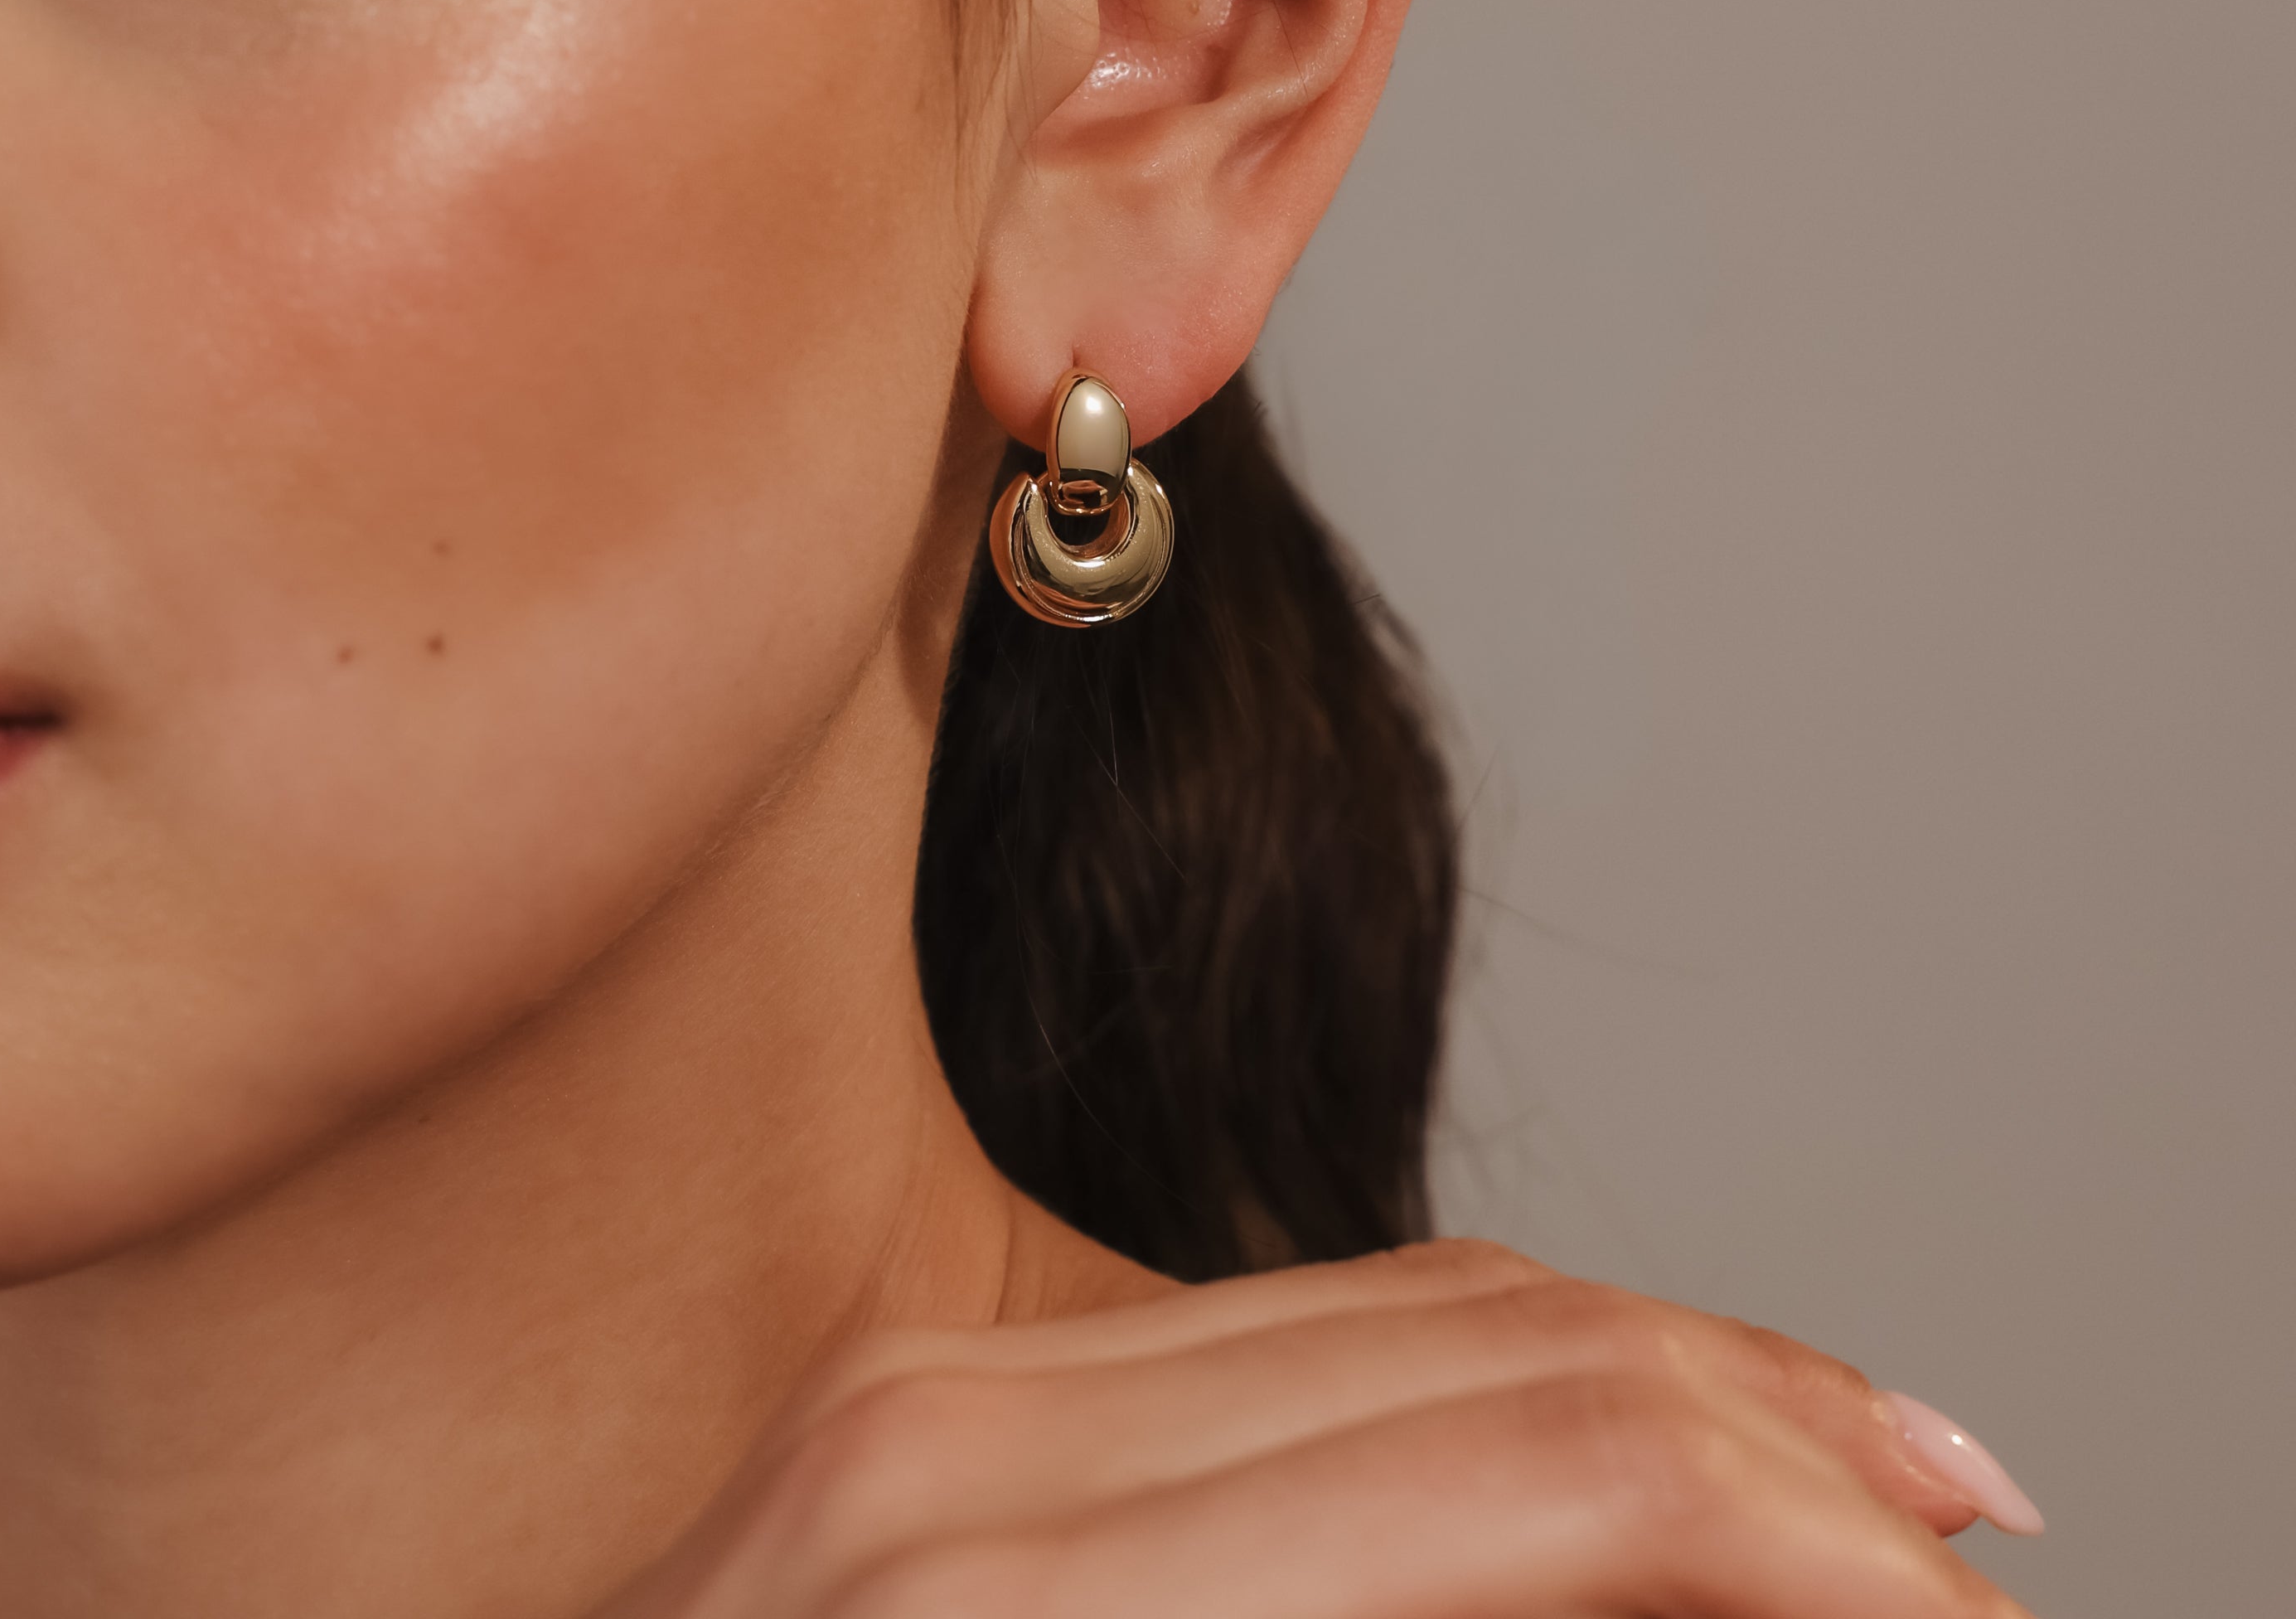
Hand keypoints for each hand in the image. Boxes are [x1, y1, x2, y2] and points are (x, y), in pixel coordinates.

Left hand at [601, 1240, 2036, 1616]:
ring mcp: (926, 1405)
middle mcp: (969, 1450)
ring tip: (1843, 1479)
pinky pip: (1265, 1333)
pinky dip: (1476, 1381)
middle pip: (1504, 1348)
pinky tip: (1600, 1427)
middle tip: (1964, 1529)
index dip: (1804, 1524)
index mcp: (1023, 1603)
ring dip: (1655, 1382)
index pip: (1543, 1455)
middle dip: (1777, 1444)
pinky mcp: (921, 1400)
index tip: (1971, 1595)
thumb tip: (1671, 1593)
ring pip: (1407, 1303)